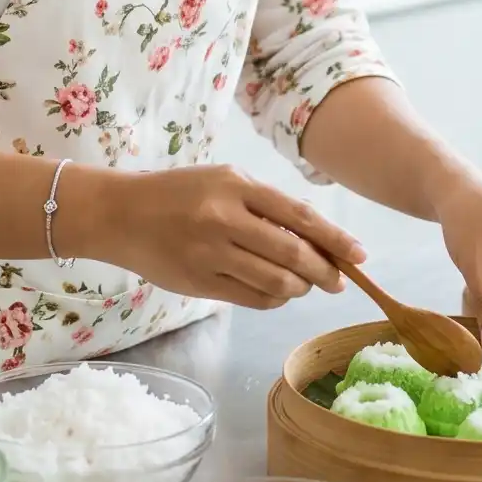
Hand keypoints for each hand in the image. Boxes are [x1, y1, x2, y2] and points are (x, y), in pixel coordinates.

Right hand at [70, 163, 362, 309]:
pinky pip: (251, 298)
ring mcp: (210, 253)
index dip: (334, 239)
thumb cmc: (180, 194)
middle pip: (292, 254)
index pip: (299, 216)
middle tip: (339, 280)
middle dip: (325, 271)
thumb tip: (316, 239)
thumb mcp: (224, 182)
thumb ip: (265, 206)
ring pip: (275, 282)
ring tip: (305, 285)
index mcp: (236, 186)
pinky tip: (277, 292)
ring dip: (299, 288)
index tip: (360, 255)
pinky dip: (274, 298)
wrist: (121, 214)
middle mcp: (224, 218)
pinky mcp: (198, 282)